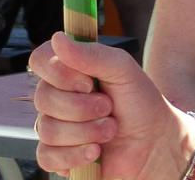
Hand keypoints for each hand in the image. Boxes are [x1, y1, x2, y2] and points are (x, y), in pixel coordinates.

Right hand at [31, 32, 192, 178]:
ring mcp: (55, 127)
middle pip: (43, 98)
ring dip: (86, 131)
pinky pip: (47, 157)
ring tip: (110, 129)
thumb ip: (92, 54)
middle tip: (108, 107)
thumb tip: (58, 39)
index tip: (87, 81)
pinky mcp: (58, 157)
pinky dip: (75, 155)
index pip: (40, 60)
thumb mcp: (122, 69)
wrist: (153, 143)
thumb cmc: (139, 102)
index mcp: (70, 71)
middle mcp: (58, 97)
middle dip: (82, 107)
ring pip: (47, 130)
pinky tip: (95, 151)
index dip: (58, 72)